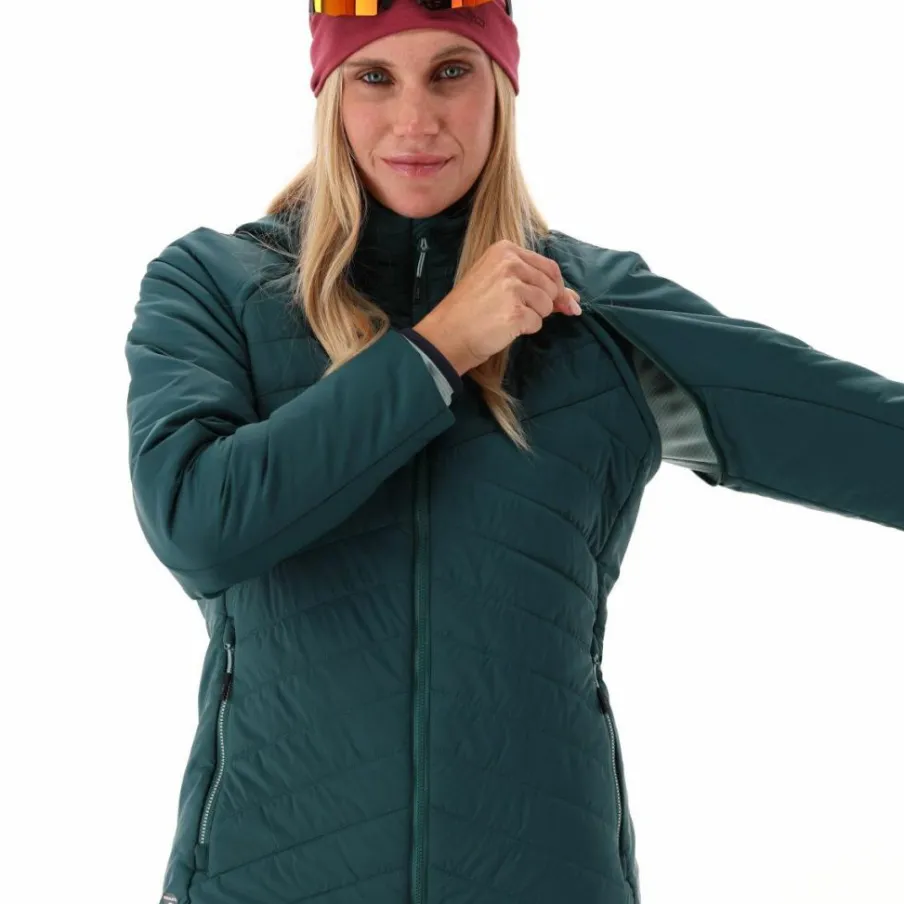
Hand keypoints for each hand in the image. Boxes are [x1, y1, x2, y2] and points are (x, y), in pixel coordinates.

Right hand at [412, 240, 580, 375]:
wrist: (447, 334)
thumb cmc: (470, 310)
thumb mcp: (498, 283)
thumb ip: (535, 283)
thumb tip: (574, 299)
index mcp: (505, 250)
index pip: (549, 267)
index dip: (558, 287)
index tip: (562, 303)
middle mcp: (509, 263)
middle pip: (551, 286)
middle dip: (544, 304)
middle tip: (518, 312)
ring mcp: (512, 287)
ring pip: (547, 305)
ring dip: (533, 317)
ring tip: (505, 317)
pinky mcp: (515, 311)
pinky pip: (537, 323)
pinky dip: (525, 329)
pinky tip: (504, 327)